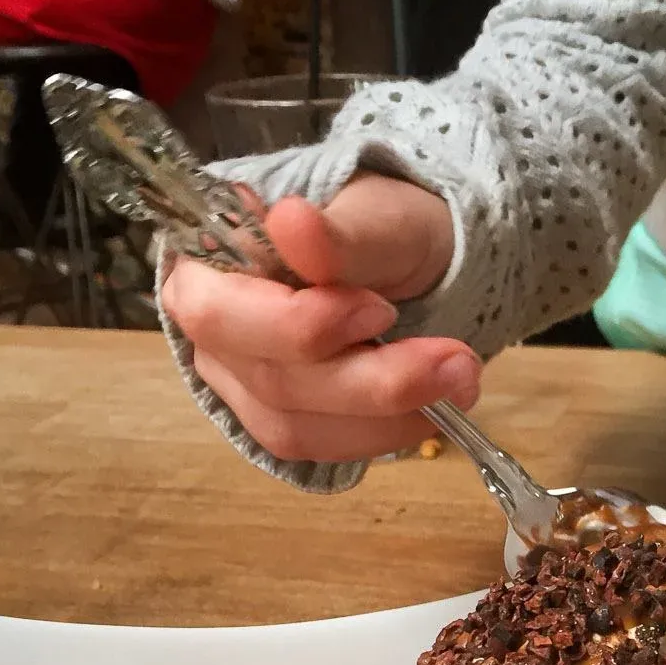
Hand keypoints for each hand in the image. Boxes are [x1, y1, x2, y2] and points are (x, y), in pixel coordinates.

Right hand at [162, 173, 479, 461]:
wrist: (412, 260)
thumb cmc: (381, 228)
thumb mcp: (377, 216)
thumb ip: (338, 234)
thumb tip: (291, 224)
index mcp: (204, 265)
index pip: (219, 314)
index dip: (299, 326)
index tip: (381, 310)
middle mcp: (214, 336)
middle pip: (271, 381)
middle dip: (370, 381)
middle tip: (456, 361)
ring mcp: (246, 388)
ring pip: (299, 429)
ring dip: (388, 417)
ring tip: (461, 381)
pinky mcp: (289, 423)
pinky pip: (329, 449)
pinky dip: (388, 434)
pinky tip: (436, 409)